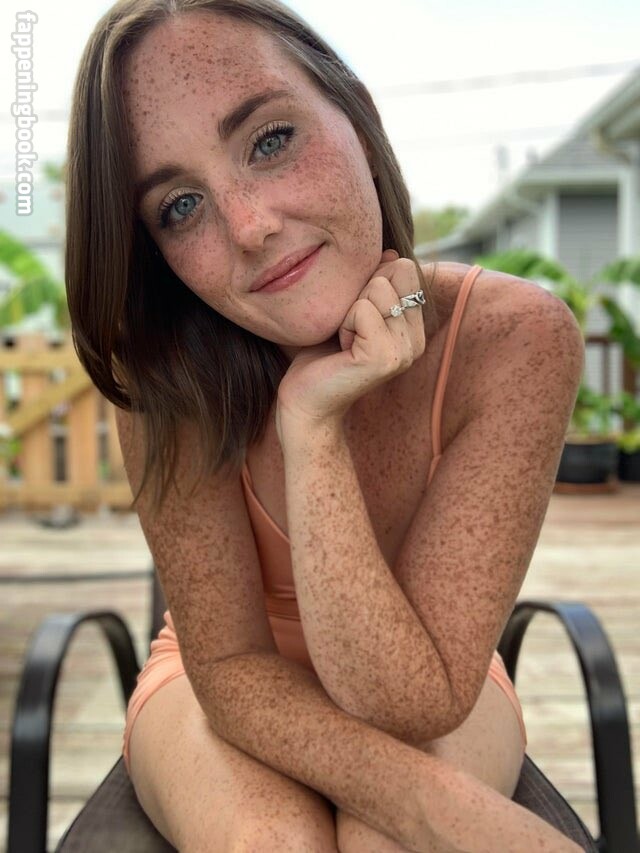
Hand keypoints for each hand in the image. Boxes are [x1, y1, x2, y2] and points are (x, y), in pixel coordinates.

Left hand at [276, 249, 426, 437]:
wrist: (305, 399)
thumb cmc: (321, 354)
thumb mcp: (350, 309)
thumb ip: (372, 282)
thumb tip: (389, 252)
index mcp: (413, 329)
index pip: (405, 268)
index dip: (370, 282)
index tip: (354, 317)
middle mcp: (416, 341)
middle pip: (394, 272)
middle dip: (359, 294)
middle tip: (347, 331)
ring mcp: (404, 351)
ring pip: (377, 288)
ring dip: (349, 310)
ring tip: (344, 340)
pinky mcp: (385, 358)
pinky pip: (362, 309)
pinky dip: (344, 324)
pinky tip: (341, 350)